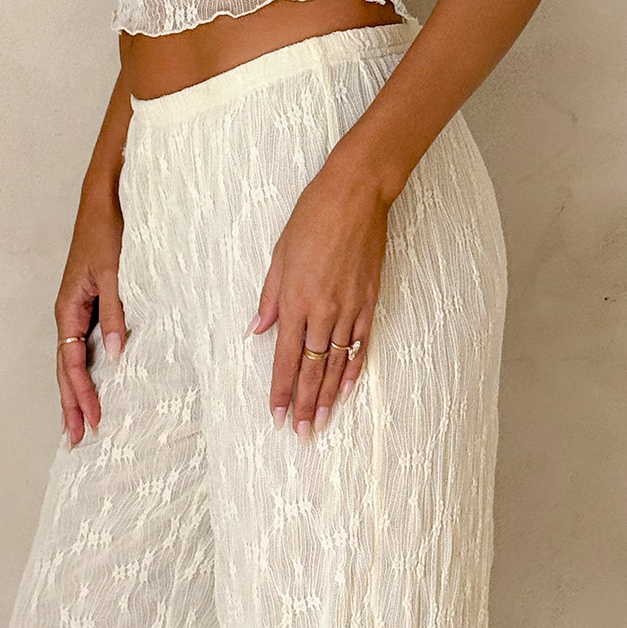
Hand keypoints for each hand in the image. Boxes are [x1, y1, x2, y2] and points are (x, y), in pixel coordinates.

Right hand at [54, 185, 126, 444]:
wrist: (103, 197)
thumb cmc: (107, 229)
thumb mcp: (113, 271)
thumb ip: (116, 312)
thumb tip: (116, 354)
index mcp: (68, 307)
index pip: (72, 362)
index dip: (81, 394)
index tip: (93, 421)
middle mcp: (69, 312)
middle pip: (66, 369)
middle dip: (71, 404)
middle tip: (78, 440)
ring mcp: (78, 309)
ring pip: (73, 360)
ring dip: (76, 392)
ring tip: (81, 423)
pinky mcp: (90, 303)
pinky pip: (84, 345)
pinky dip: (87, 370)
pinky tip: (97, 384)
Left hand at [248, 150, 392, 437]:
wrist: (356, 194)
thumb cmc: (312, 218)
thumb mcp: (279, 255)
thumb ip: (269, 297)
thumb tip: (257, 330)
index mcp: (295, 300)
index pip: (284, 358)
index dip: (279, 390)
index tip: (275, 415)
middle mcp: (322, 310)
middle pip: (311, 369)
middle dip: (302, 404)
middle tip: (299, 434)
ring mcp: (349, 308)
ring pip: (336, 363)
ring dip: (327, 397)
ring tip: (320, 424)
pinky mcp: (370, 301)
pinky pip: (361, 344)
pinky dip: (353, 370)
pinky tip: (345, 391)